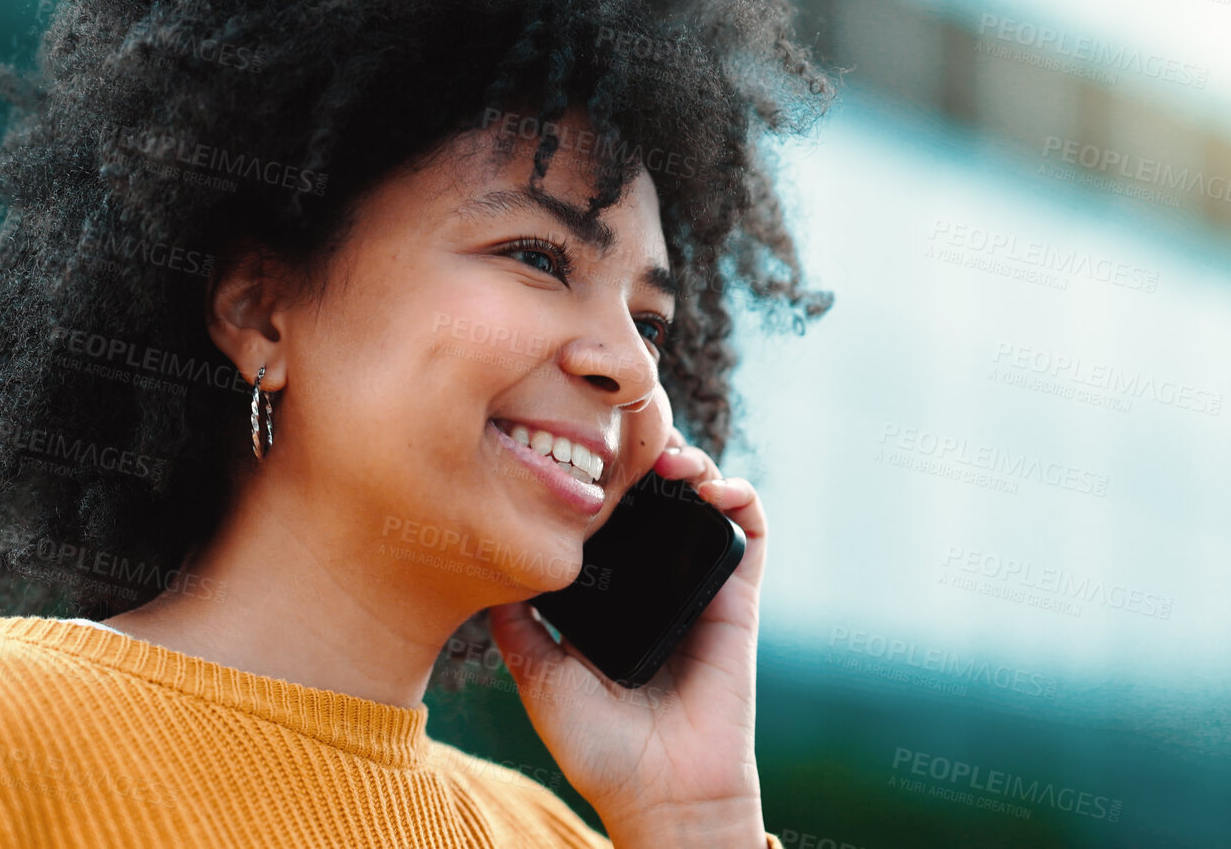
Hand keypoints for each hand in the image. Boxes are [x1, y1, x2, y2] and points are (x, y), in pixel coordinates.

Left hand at [486, 385, 768, 847]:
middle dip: (645, 456)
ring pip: (701, 501)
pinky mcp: (738, 599)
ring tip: (671, 459)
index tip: (574, 447)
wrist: (663, 793)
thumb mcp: (537, 675)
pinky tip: (717, 488)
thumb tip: (480, 565)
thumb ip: (515, 623)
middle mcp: (653, 581)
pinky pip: (751, 535)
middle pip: (654, 496)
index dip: (598, 476)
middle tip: (625, 438)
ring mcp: (696, 586)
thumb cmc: (600, 748)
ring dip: (693, 465)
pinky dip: (741, 498)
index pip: (607, 516)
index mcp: (609, 594)